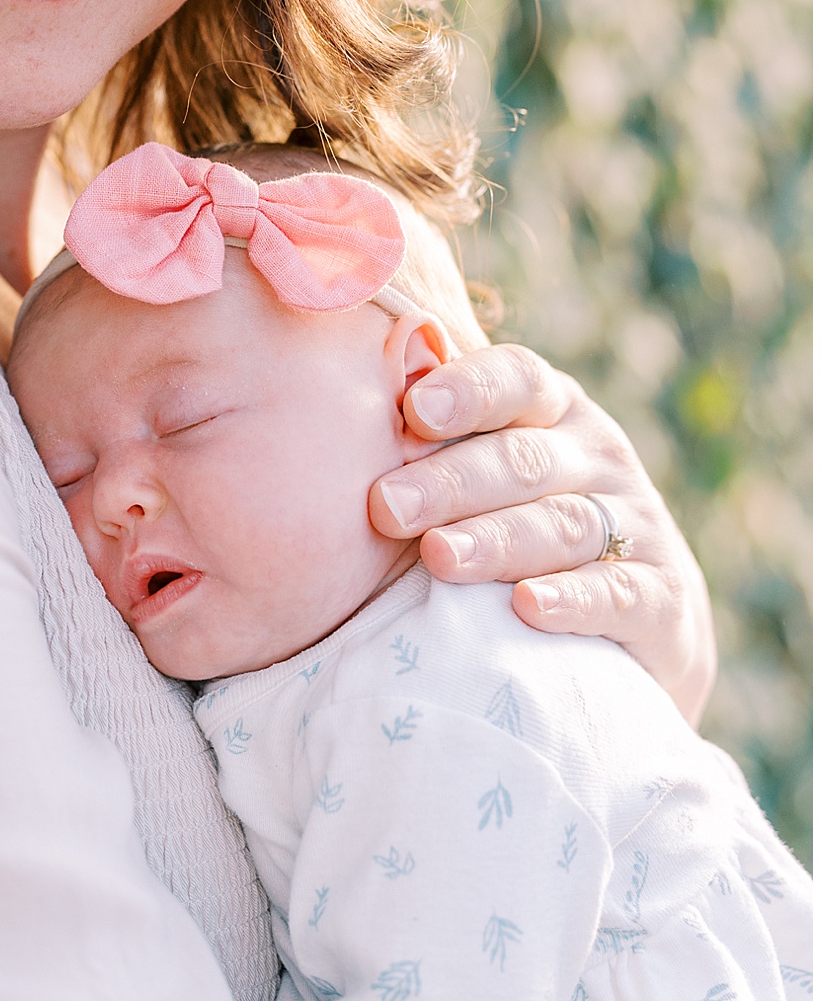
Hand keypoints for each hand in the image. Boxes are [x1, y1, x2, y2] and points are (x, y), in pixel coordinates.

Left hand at [368, 344, 715, 724]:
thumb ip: (435, 443)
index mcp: (552, 410)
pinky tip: (526, 608)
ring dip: (497, 541)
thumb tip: (338, 414)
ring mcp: (638, 524)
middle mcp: (599, 456)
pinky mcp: (663, 598)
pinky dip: (572, 600)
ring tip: (439, 559)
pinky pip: (618, 594)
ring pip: (562, 525)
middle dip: (450, 482)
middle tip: (385, 509)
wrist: (642, 621)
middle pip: (523, 459)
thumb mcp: (491, 473)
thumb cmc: (523, 525)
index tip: (413, 412)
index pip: (517, 379)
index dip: (468, 390)